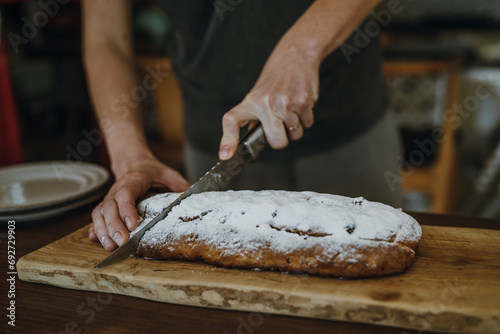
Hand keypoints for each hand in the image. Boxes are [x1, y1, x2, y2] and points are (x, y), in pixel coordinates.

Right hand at [89, 153, 190, 250]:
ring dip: (103, 230)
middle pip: (110, 206)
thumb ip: (180, 185)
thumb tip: (194, 197)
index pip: (126, 194)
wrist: (134, 162)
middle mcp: (118, 188)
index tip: (133, 225)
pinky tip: (94, 240)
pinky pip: (96, 216)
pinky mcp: (106, 204)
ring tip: (110, 246)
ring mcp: (110, 196)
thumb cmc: (153, 171)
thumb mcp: (169, 174)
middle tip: (121, 242)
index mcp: (134, 180)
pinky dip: (95, 228)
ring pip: (100, 212)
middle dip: (114, 226)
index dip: (127, 210)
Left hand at [218, 43, 318, 159]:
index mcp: (250, 102)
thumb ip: (253, 118)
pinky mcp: (303, 101)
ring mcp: (285, 103)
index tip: (226, 156)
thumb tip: (250, 139)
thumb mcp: (257, 94)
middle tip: (281, 126)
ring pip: (295, 134)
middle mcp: (266, 103)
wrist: (295, 54)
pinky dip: (306, 118)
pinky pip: (307, 124)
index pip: (232, 121)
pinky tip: (300, 103)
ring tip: (291, 109)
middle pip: (278, 143)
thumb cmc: (276, 76)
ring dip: (296, 127)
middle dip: (282, 139)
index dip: (228, 141)